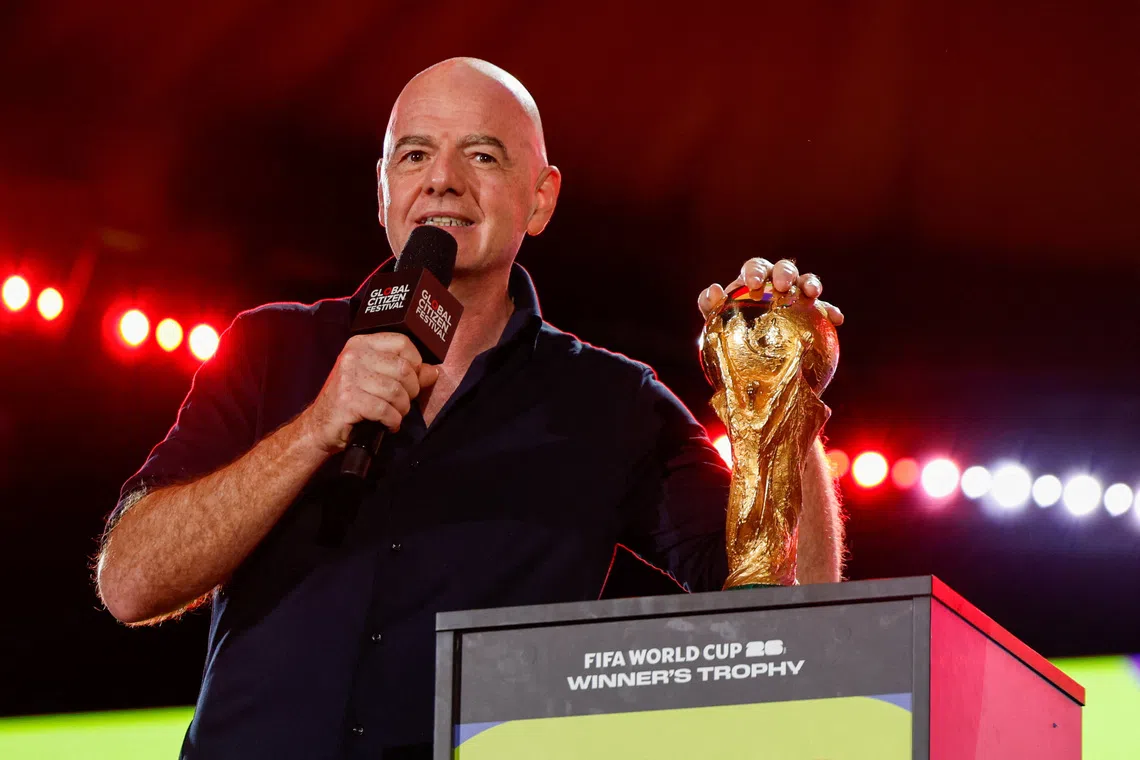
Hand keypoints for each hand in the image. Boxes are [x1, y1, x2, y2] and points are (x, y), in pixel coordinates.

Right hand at [300, 333, 439, 454]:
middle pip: (403, 369)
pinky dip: (393, 421)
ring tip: (394, 414)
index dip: (415, 363)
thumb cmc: (351, 401)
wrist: (319, 426)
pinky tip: (388, 424)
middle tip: (403, 402)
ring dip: (402, 408)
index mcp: (361, 344)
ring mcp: (348, 377)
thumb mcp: (376, 380)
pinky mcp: (348, 401)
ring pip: (396, 391)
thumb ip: (406, 373)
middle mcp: (353, 356)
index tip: (412, 378)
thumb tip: (433, 371)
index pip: (402, 342)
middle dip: (411, 391)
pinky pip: (385, 410)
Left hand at [697, 258, 843, 324]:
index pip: (755, 267)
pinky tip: (836, 320)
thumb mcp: (718, 320)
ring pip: (805, 282)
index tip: (752, 284)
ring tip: (813, 294)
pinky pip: (824, 309)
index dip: (755, 272)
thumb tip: (714, 290)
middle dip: (784, 273)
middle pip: (783, 268)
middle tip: (782, 285)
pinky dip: (830, 311)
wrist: (752, 355)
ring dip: (810, 283)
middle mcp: (776, 282)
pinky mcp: (812, 312)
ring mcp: (796, 294)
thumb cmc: (732, 331)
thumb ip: (711, 306)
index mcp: (753, 280)